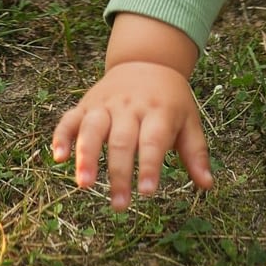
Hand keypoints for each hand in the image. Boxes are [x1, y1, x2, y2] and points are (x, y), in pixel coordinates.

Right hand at [51, 60, 212, 208]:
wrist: (147, 60)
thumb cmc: (170, 100)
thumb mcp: (189, 120)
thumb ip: (196, 152)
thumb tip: (207, 185)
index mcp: (158, 111)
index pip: (153, 141)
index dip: (150, 166)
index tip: (147, 192)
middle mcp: (130, 106)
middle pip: (121, 140)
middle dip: (119, 174)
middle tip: (120, 206)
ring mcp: (106, 104)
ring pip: (93, 128)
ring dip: (87, 156)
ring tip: (84, 185)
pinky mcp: (87, 104)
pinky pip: (70, 118)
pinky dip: (62, 136)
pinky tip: (58, 157)